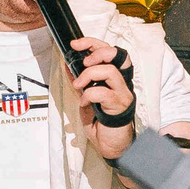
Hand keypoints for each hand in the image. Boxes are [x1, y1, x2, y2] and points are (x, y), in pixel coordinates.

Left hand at [68, 37, 135, 157]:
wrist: (110, 145)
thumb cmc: (101, 123)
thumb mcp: (85, 97)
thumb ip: (79, 81)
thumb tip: (67, 65)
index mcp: (115, 78)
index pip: (110, 51)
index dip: (94, 43)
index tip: (76, 45)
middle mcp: (122, 82)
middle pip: (117, 54)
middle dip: (97, 52)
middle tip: (83, 62)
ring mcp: (122, 93)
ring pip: (110, 71)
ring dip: (89, 74)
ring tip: (79, 85)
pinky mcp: (119, 106)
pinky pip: (103, 93)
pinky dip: (89, 95)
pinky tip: (85, 103)